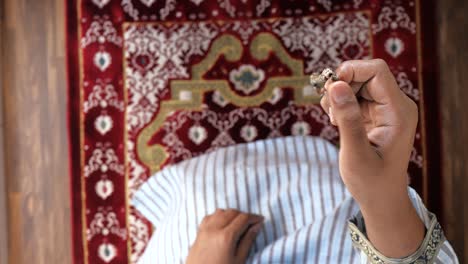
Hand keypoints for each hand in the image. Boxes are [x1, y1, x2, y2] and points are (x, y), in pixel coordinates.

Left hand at [186, 209, 263, 263]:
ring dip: (231, 214)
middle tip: (251, 223)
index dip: (254, 217)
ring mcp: (204, 230)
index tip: (261, 220)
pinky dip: (218, 216)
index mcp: (226, 237)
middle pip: (232, 212)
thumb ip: (247, 241)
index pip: (243, 218)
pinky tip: (223, 225)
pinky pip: (209, 217)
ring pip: (220, 212)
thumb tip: (256, 226)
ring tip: (238, 224)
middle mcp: (214, 229)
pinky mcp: (198, 233)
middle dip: (243, 215)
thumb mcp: (238, 260)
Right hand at [320, 59, 423, 256]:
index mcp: (398, 111)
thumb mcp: (355, 152)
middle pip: (365, 75)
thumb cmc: (371, 181)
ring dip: (339, 94)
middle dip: (341, 84)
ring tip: (331, 117)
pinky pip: (356, 96)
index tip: (329, 88)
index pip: (376, 72)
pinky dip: (341, 103)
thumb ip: (347, 118)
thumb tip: (336, 85)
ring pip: (358, 84)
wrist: (381, 198)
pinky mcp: (376, 115)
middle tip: (326, 106)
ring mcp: (386, 109)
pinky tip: (336, 120)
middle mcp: (396, 105)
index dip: (350, 71)